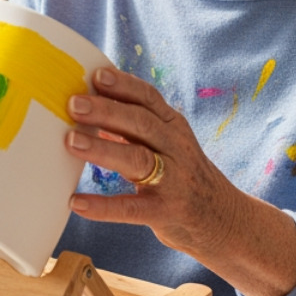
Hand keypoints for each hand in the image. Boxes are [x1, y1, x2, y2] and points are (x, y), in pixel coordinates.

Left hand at [64, 67, 295, 295]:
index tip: (96, 75)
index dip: (123, 85)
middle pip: (141, 123)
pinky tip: (77, 203)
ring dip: (103, 149)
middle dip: (106, 111)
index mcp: (174, 127)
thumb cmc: (183, 177)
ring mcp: (174, 180)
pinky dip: (103, 206)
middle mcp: (176, 148)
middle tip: (73, 104)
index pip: (148, 98)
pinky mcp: (166, 212)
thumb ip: (135, 128)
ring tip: (71, 142)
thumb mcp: (168, 145)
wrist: (224, 220)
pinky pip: (132, 208)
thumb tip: (89, 109)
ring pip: (137, 159)